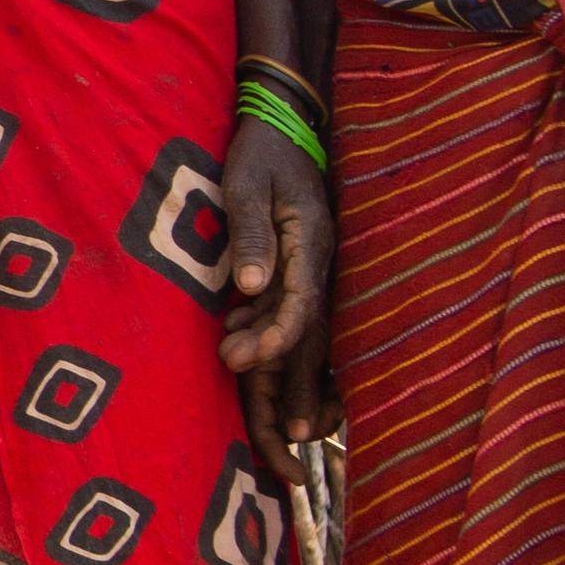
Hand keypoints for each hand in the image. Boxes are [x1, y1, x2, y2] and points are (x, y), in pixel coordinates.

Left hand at [216, 117, 333, 439]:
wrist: (284, 122)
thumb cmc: (260, 150)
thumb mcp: (247, 183)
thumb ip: (251, 233)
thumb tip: (253, 288)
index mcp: (309, 241)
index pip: (298, 302)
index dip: (275, 338)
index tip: (244, 362)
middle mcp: (320, 262)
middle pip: (310, 335)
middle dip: (293, 387)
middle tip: (281, 442)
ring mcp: (315, 267)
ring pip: (308, 335)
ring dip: (288, 379)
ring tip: (276, 435)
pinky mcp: (303, 268)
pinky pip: (299, 318)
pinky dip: (281, 348)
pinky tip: (257, 367)